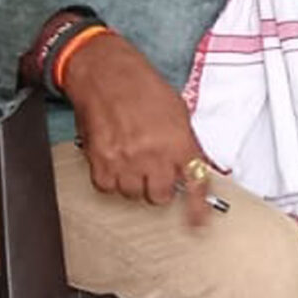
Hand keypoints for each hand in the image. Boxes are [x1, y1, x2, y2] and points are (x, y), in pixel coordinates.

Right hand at [62, 31, 215, 226]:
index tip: (199, 223)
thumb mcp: (178, 113)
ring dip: (134, 183)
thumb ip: (185, 144)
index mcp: (178, 142)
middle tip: (154, 171)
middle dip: (158, 187)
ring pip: (133, 194)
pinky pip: (107, 187)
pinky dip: (111, 179)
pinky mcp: (99, 162)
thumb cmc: (142, 87)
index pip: (194, 183)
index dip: (197, 208)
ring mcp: (124, 160)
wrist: (106, 74)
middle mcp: (152, 155)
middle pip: (159, 196)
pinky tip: (115, 160)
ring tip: (132, 159)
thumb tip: (190, 167)